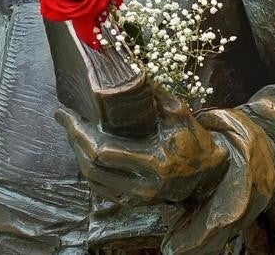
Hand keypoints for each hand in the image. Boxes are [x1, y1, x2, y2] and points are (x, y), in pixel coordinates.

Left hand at [56, 86, 227, 204]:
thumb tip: (134, 71)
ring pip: (93, 179)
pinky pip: (102, 189)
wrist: (209, 174)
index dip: (80, 133)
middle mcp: (144, 185)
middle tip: (65, 120)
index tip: (67, 114)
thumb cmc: (194, 141)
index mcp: (155, 162)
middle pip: (92, 166)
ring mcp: (138, 198)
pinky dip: (89, 171)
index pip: (103, 152)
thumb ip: (157, 95)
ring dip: (78, 155)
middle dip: (74, 140)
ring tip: (72, 133)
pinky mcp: (135, 203)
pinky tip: (85, 153)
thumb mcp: (180, 114)